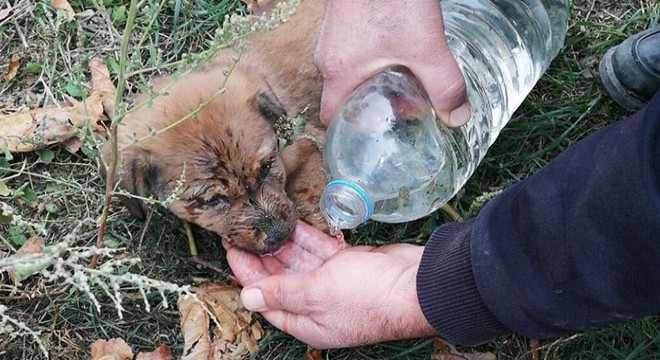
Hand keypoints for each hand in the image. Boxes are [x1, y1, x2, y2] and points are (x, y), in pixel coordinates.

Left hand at [224, 221, 435, 348]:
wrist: (417, 284)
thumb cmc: (371, 298)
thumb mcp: (318, 294)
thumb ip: (282, 292)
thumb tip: (248, 298)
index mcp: (307, 321)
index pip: (267, 298)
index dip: (248, 274)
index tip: (232, 250)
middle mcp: (317, 303)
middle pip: (281, 278)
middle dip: (262, 257)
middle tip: (242, 232)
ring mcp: (334, 282)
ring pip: (300, 261)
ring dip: (282, 244)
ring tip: (262, 224)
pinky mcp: (348, 263)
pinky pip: (320, 249)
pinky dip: (306, 237)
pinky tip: (290, 222)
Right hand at [315, 0, 469, 126]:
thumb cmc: (391, 0)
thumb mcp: (425, 48)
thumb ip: (444, 85)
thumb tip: (457, 118)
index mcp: (338, 72)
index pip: (331, 117)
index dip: (350, 132)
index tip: (374, 137)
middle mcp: (328, 56)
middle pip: (345, 94)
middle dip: (373, 105)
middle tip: (404, 108)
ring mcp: (334, 36)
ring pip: (351, 71)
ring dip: (375, 79)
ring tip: (407, 78)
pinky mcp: (345, 19)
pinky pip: (354, 50)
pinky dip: (373, 57)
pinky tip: (400, 48)